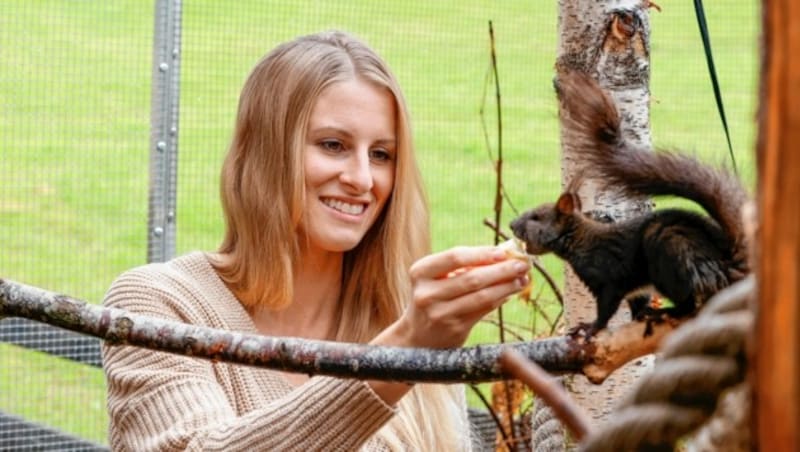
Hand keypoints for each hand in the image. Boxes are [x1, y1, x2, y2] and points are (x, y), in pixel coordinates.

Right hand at [377, 245, 529, 348]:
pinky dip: (500, 299)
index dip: (482, 253)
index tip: (503, 252)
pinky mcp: (454, 329)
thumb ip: (463, 265)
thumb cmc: (433, 297)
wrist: (418, 336)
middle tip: (522, 265)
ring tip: (522, 279)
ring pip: (481, 296)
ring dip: (506, 286)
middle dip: (502, 270)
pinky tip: (510, 292)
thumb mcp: (437, 278)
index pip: (455, 257)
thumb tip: (503, 254)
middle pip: (472, 278)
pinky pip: (484, 310)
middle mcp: (427, 293)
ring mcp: (440, 314)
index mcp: (420, 272)